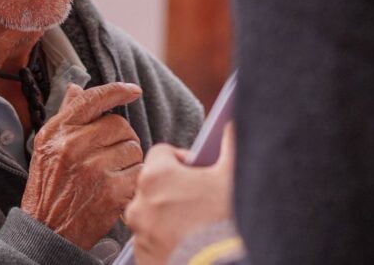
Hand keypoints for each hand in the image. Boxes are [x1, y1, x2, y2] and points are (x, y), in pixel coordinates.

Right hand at [21, 82, 143, 249]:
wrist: (46, 230)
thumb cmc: (47, 186)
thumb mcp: (46, 146)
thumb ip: (65, 115)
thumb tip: (76, 88)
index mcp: (58, 131)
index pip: (93, 99)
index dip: (117, 91)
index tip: (132, 90)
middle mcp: (74, 146)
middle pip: (120, 125)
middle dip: (122, 137)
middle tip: (112, 153)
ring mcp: (93, 169)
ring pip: (133, 148)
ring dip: (130, 159)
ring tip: (113, 172)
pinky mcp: (111, 192)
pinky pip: (139, 173)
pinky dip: (134, 180)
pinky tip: (119, 187)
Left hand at [124, 123, 235, 264]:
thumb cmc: (227, 222)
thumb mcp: (234, 176)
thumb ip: (231, 143)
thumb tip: (233, 122)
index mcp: (157, 175)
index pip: (162, 153)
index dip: (183, 159)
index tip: (199, 171)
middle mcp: (140, 202)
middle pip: (156, 185)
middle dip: (176, 189)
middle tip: (202, 201)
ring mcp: (139, 233)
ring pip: (152, 214)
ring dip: (169, 216)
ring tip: (197, 226)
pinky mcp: (142, 257)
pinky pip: (151, 241)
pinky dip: (165, 241)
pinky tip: (188, 244)